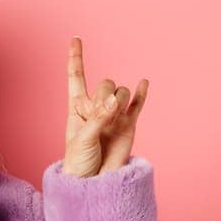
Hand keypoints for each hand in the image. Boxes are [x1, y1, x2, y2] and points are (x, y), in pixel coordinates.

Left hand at [62, 36, 146, 177]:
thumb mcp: (83, 138)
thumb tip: (116, 99)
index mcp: (78, 107)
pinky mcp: (129, 124)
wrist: (94, 183)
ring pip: (121, 92)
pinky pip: (137, 104)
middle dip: (103, 97)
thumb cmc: (79, 162)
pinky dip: (141, 93)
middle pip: (105, 84)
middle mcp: (97, 107)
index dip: (76, 58)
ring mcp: (114, 115)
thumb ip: (99, 117)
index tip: (76, 38)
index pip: (76, 77)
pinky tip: (144, 82)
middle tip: (99, 118)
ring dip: (119, 101)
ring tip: (113, 121)